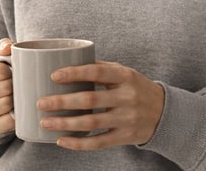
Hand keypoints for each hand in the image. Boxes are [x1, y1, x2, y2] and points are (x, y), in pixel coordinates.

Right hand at [0, 38, 14, 133]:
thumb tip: (8, 47)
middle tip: (17, 84)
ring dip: (16, 99)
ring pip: (7, 104)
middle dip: (15, 85)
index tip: (12, 72)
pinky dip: (16, 116)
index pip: (0, 71)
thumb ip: (4, 47)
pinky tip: (16, 108)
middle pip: (5, 88)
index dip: (11, 71)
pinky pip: (8, 122)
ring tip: (16, 95)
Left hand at [37, 61, 164, 149]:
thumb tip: (68, 61)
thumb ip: (101, 68)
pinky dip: (78, 144)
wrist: (165, 113)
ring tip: (45, 122)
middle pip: (89, 100)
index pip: (96, 72)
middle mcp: (127, 97)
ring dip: (65, 124)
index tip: (53, 76)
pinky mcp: (125, 137)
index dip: (74, 73)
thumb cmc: (137, 88)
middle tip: (41, 103)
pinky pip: (99, 142)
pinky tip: (61, 141)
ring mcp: (127, 119)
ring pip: (91, 123)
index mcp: (125, 76)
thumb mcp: (125, 73)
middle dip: (62, 102)